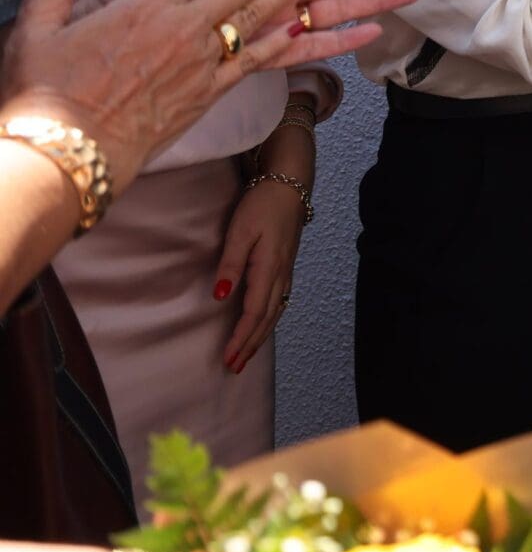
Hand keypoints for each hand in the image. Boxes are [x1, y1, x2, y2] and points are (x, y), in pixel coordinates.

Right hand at [3, 0, 394, 186]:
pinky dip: (289, 41)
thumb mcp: (35, 35)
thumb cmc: (43, 98)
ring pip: (258, 18)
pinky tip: (312, 28)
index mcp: (144, 7)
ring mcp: (200, 63)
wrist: (63, 157)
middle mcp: (181, 30)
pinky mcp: (208, 96)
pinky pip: (259, 62)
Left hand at [215, 177, 302, 374]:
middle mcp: (281, 274)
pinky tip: (265, 323)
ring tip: (248, 354)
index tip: (228, 357)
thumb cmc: (262, 205)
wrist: (290, 184)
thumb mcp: (240, 232)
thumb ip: (231, 264)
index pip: (254, 312)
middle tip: (235, 366)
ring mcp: (287, 270)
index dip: (241, 337)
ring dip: (262, 335)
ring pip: (276, 311)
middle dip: (251, 344)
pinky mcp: (286, 264)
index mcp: (269, 268)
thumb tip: (220, 297)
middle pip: (267, 318)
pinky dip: (271, 319)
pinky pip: (280, 300)